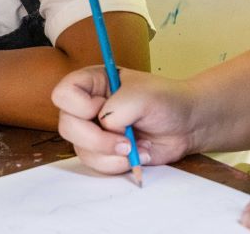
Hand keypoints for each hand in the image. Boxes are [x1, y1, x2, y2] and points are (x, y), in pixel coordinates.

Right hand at [51, 66, 194, 173]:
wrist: (186, 125)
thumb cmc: (166, 100)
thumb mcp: (144, 95)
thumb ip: (120, 106)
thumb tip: (104, 126)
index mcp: (91, 83)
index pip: (63, 94)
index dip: (80, 106)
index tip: (103, 107)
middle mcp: (87, 106)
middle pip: (67, 126)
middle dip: (97, 139)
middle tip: (125, 139)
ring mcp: (93, 130)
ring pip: (81, 150)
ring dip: (110, 154)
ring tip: (135, 146)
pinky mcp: (103, 152)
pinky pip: (96, 165)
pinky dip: (117, 164)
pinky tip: (137, 154)